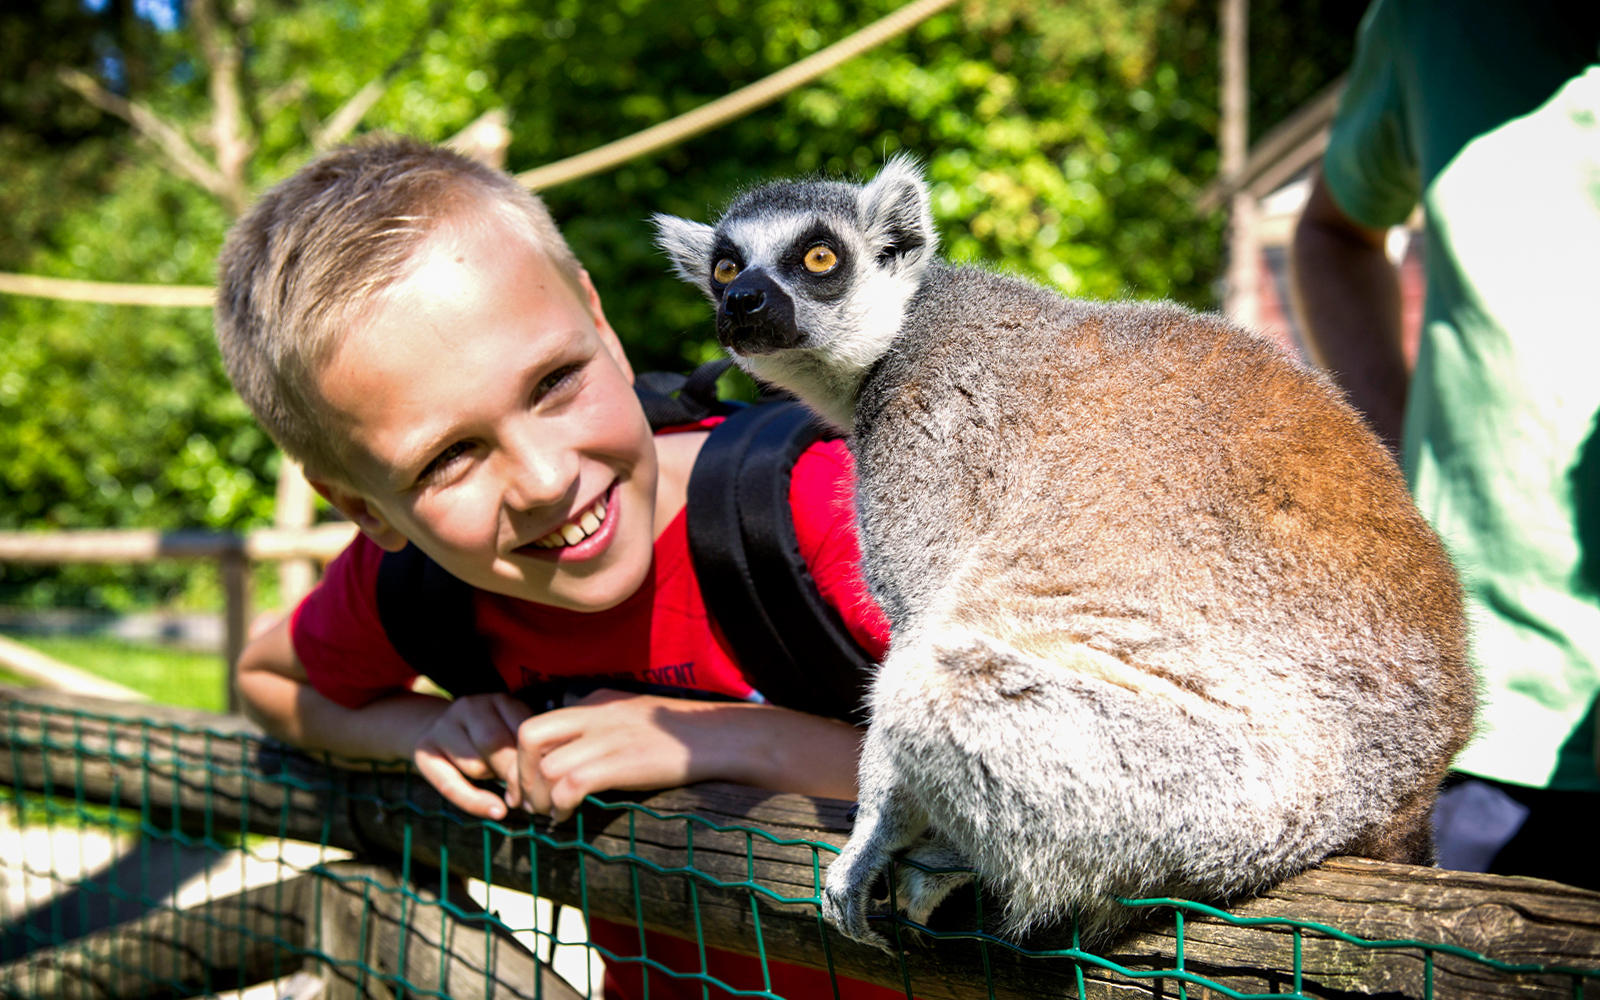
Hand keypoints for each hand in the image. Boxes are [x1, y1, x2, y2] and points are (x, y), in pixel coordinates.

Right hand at [411, 692, 533, 819]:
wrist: (434, 725)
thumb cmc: (487, 737)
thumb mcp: (511, 732)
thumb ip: (528, 747)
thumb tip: (548, 776)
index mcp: (499, 701)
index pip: (523, 728)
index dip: (537, 759)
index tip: (545, 779)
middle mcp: (469, 707)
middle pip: (495, 743)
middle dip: (514, 772)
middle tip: (527, 790)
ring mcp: (443, 726)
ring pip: (475, 763)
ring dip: (491, 778)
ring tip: (496, 777)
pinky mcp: (424, 751)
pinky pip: (450, 784)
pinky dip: (475, 802)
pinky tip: (496, 811)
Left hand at [508, 690, 864, 820]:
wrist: (724, 736)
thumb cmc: (687, 735)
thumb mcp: (639, 717)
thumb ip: (607, 726)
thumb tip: (584, 752)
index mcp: (598, 702)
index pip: (539, 721)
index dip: (522, 758)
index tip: (527, 787)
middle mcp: (595, 715)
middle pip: (527, 734)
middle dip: (518, 773)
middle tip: (528, 803)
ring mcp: (607, 738)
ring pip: (544, 764)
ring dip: (539, 797)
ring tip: (550, 816)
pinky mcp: (621, 763)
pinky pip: (571, 784)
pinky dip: (560, 807)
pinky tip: (568, 820)